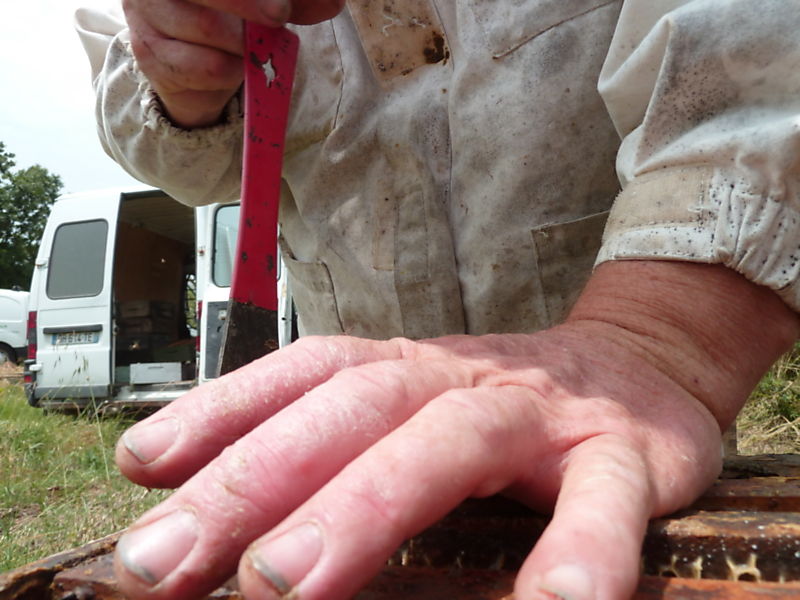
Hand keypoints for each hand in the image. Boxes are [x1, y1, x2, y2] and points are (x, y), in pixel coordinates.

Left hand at [112, 262, 797, 599]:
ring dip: (368, 507)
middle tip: (168, 563)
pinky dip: (572, 554)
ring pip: (452, 441)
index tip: (141, 468)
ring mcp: (543, 415)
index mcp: (409, 369)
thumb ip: (318, 434)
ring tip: (287, 587)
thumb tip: (183, 471)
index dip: (221, 412)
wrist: (639, 366)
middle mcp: (463, 379)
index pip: (307, 373)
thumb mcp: (410, 403)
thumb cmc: (503, 405)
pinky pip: (600, 504)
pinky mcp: (626, 456)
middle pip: (355, 407)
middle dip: (258, 480)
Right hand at [121, 0, 344, 127]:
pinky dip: (232, 71)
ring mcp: (145, 14)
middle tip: (278, 15)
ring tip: (249, 47)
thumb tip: (331, 2)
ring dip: (243, 45)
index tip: (281, 5)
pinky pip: (207, 66)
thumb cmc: (227, 18)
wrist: (190, 66)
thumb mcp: (263, 3)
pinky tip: (232, 65)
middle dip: (247, 4)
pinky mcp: (150, 54)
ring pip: (209, 29)